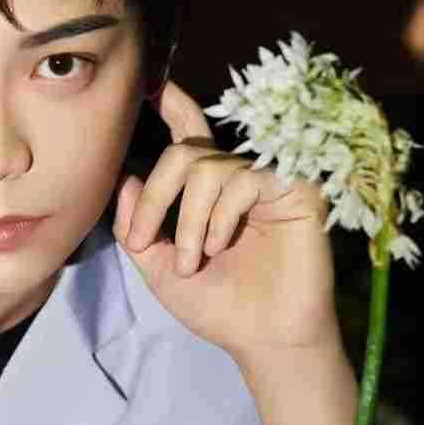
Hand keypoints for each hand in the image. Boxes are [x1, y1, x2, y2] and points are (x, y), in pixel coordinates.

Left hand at [113, 81, 339, 363]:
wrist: (264, 340)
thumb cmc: (219, 306)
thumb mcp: (159, 268)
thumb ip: (139, 223)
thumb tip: (127, 178)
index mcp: (210, 187)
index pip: (189, 132)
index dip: (172, 103)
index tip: (148, 84)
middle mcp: (239, 175)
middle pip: (184, 151)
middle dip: (155, 197)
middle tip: (143, 242)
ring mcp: (269, 179)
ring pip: (208, 167)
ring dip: (187, 219)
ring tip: (191, 259)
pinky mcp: (296, 189)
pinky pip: (243, 180)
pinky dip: (219, 217)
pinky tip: (218, 246)